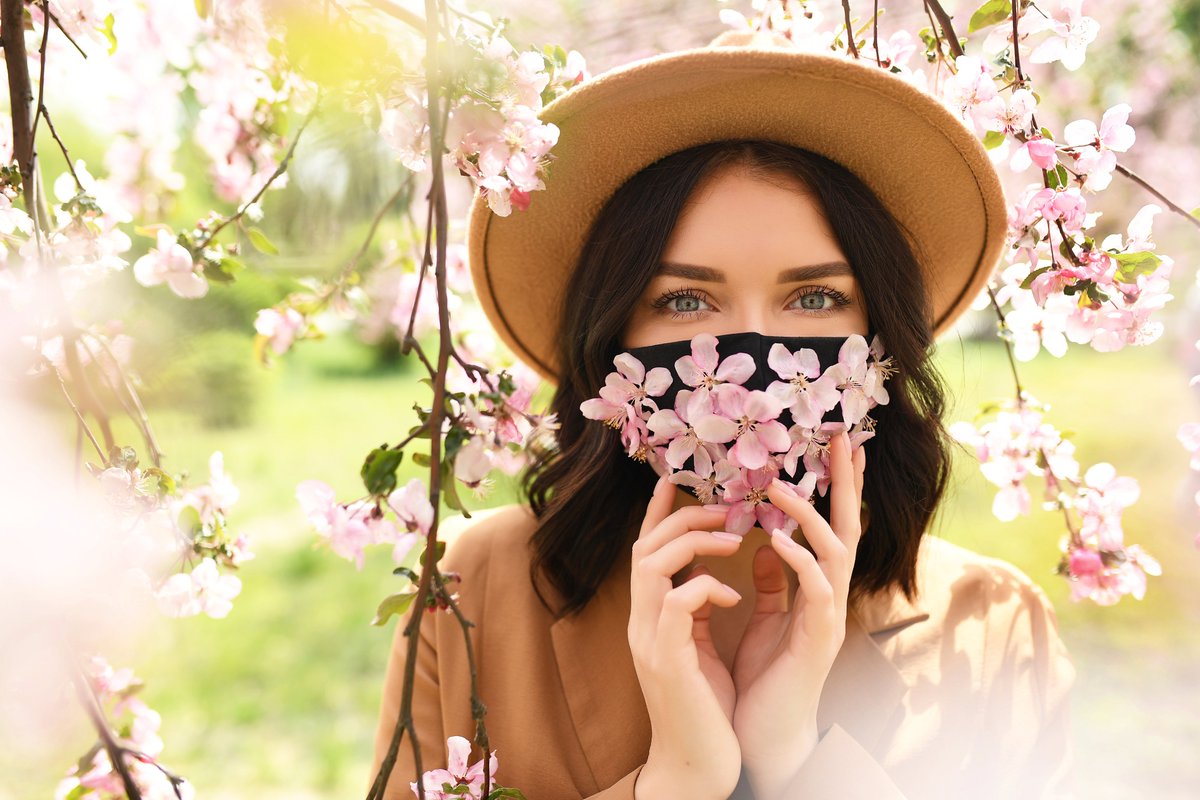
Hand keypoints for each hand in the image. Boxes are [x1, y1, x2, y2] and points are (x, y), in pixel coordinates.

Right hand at [630, 475, 745, 799]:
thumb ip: (698, 611)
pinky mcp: (667, 662)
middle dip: (681, 520)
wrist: (697, 768)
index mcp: (651, 619)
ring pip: (651, 567)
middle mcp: (642, 625)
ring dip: (693, 544)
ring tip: (733, 540)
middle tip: (723, 509)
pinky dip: (704, 587)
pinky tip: (732, 595)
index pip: (645, 553)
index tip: (674, 481)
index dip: (657, 515)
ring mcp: (649, 643)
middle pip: (643, 549)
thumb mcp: (699, 649)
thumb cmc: (705, 708)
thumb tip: (716, 574)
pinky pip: (675, 604)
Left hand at [730, 431, 866, 795]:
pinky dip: (799, 562)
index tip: (836, 444)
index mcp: (816, 588)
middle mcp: (831, 597)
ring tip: (781, 487)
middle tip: (845, 438)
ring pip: (836, 554)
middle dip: (847, 483)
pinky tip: (776, 542)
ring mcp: (830, 617)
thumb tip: (768, 547)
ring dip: (811, 517)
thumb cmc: (766, 678)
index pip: (830, 526)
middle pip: (848, 528)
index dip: (835, 486)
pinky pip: (815, 591)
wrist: (766, 734)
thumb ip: (772, 585)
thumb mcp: (765, 620)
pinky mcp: (819, 639)